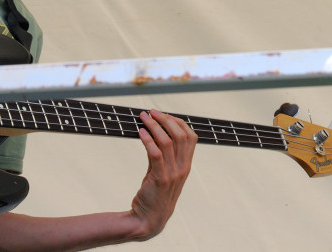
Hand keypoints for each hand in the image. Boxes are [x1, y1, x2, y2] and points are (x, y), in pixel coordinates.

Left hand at [128, 109, 196, 240]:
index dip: (178, 122)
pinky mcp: (160, 179)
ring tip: (143, 117)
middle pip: (180, 135)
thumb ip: (163, 155)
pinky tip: (140, 132)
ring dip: (154, 126)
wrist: (149, 219)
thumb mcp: (164, 172)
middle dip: (165, 119)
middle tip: (151, 112)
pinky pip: (155, 154)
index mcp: (186, 165)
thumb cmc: (155, 194)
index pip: (191, 137)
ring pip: (167, 141)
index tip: (163, 115)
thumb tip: (154, 133)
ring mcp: (172, 174)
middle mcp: (182, 168)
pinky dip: (148, 139)